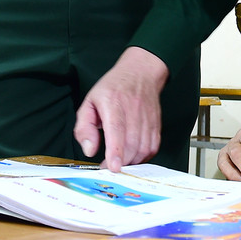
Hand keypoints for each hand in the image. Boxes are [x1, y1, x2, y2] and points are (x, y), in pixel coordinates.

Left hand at [75, 46, 167, 171]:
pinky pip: (153, 146)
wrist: (141, 72)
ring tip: (121, 161)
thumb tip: (89, 149)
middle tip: (109, 167)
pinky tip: (134, 156)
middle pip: (131, 143)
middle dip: (121, 162)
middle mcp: (133, 109)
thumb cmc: (113, 88)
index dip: (115, 151)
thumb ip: (84, 127)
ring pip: (143, 148)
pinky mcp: (156, 123)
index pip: (116, 130)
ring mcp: (147, 117)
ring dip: (132, 161)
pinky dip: (144, 156)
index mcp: (113, 102)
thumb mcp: (89, 102)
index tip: (113, 167)